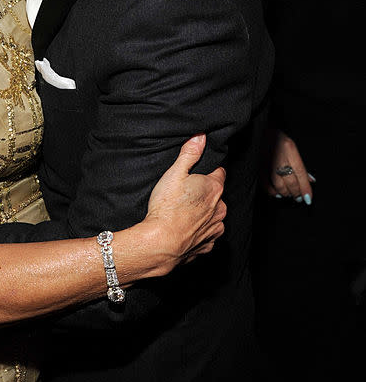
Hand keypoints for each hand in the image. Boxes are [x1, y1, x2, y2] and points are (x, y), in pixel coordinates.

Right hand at [141, 135, 225, 275]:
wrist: (161, 243)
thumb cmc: (166, 207)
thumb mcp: (175, 173)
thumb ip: (189, 153)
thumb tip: (201, 136)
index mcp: (214, 188)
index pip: (219, 173)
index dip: (208, 172)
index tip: (197, 174)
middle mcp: (220, 208)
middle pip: (217, 196)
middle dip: (205, 194)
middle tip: (185, 195)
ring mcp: (215, 228)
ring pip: (214, 216)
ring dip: (204, 214)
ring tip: (183, 213)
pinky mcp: (208, 245)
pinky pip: (207, 235)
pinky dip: (199, 232)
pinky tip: (185, 230)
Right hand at [265, 128, 313, 204]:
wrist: (259, 129)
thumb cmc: (277, 137)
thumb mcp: (292, 146)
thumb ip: (300, 164)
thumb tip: (310, 180)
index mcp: (290, 148)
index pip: (300, 172)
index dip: (305, 187)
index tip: (308, 198)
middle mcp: (279, 155)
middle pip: (290, 180)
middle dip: (296, 192)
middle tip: (299, 197)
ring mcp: (267, 161)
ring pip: (278, 184)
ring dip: (286, 193)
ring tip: (290, 195)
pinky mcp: (258, 165)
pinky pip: (265, 182)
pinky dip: (272, 191)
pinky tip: (277, 194)